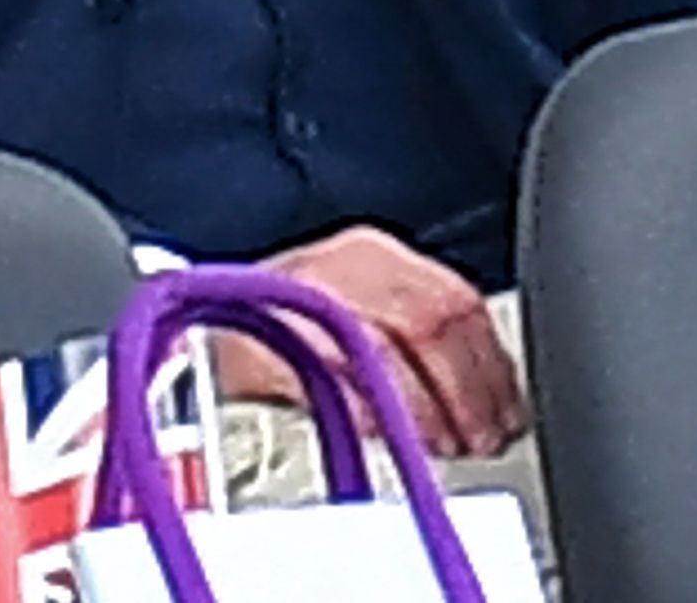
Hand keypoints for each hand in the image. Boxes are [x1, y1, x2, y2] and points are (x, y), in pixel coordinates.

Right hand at [210, 226, 525, 460]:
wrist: (189, 332)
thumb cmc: (283, 333)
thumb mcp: (362, 318)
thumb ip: (420, 345)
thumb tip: (494, 404)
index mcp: (371, 252)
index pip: (456, 299)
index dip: (490, 367)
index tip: (507, 412)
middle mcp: (336, 262)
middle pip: (426, 320)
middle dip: (463, 391)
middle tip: (475, 439)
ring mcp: (293, 294)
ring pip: (382, 347)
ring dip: (419, 409)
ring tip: (435, 445)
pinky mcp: (257, 338)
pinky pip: (326, 375)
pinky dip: (362, 410)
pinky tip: (379, 433)